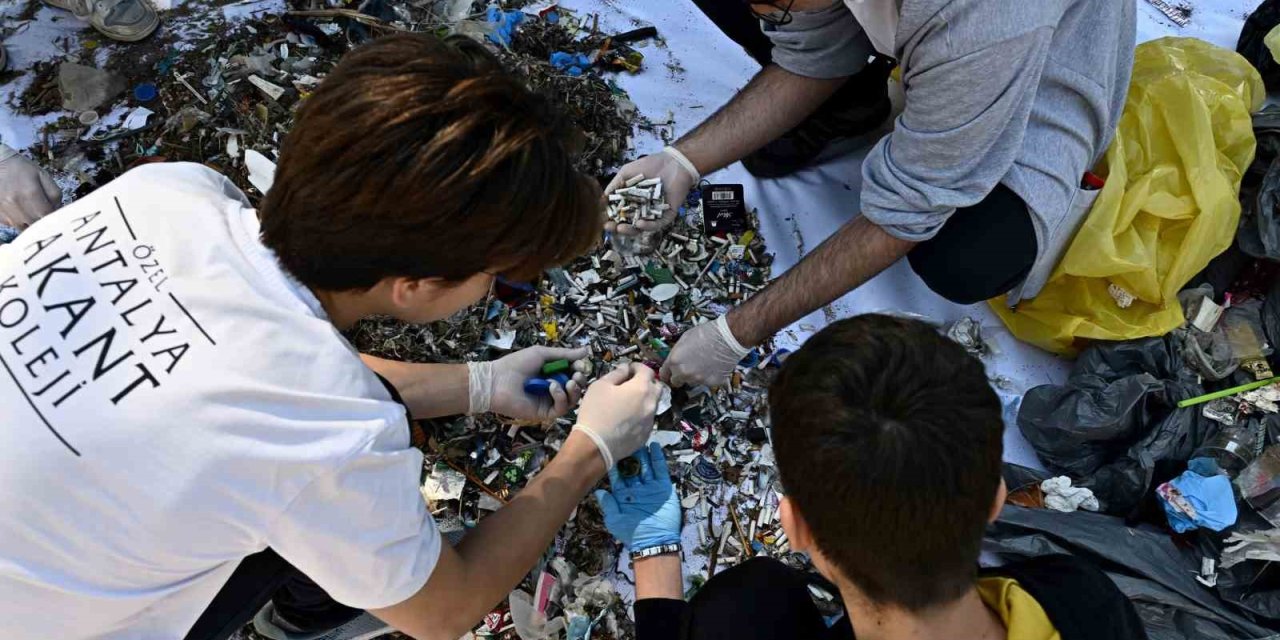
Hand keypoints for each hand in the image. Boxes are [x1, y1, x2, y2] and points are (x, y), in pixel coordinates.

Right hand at [0, 146, 59, 228]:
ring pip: (24, 227)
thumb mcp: (43, 176)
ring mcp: (4, 210)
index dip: (54, 216)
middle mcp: (16, 204)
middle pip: (37, 223)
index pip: (48, 215)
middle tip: (44, 212)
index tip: (56, 214)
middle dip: (43, 220)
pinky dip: (18, 220)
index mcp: (30, 193)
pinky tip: (19, 210)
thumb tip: (58, 211)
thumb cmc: (22, 169)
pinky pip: (12, 225)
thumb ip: (54, 195)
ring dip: (30, 222)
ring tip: (31, 210)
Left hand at [468, 346, 587, 419]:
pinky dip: (560, 396)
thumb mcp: (542, 354)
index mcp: (553, 374)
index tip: (580, 364)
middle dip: (580, 381)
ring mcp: (549, 402)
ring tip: (569, 382)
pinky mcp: (544, 413)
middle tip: (577, 374)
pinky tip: (553, 387)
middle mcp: (553, 388)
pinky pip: (560, 408)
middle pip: (575, 388)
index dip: (580, 370)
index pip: (573, 374)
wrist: (497, 380)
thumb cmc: (517, 364)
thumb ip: (565, 354)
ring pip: (571, 400)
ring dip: (573, 390)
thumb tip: (586, 350)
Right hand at [574, 363, 661, 467]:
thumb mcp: (600, 386)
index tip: (628, 369)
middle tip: (630, 384)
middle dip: (645, 382)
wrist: (595, 446)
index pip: (647, 370)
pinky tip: (626, 420)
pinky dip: (640, 415)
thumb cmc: (595, 411)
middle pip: (655, 387)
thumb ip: (617, 373)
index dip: (637, 367)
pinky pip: (647, 420)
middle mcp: (651, 403)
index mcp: (641, 388)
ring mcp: (650, 421)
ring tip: (627, 403)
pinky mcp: (646, 435)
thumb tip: (625, 368)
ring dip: (644, 399)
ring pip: (652, 404)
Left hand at [594, 442, 681, 549]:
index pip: (617, 476)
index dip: (614, 464)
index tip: (609, 450)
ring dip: (642, 454)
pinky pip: (660, 470)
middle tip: (624, 441)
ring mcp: (650, 486)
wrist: (655, 541)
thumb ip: (608, 504)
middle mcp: (636, 488)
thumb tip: (597, 490)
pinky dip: (657, 458)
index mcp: (623, 495)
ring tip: (638, 440)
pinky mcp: (663, 487)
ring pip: (645, 466)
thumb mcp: (615, 520)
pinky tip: (654, 447)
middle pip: (631, 468)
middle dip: (628, 456)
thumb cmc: (632, 533)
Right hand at [604, 147, 699, 236]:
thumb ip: (615, 185)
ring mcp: (654, 213)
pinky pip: (657, 224)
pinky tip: (640, 223)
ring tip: (621, 228)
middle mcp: (642, 209)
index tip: (603, 220)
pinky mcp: (666, 215)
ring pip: (641, 227)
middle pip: (628, 223)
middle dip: (618, 227)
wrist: (673, 162)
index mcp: (632, 201)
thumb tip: (602, 199)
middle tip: (610, 227)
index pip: (620, 213)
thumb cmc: (650, 165)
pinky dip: (648, 226)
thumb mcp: (626, 173)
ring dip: (630, 230)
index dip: (611, 218)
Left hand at [660, 315, 749, 387]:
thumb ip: (677, 353)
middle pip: (676, 381)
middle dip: (680, 376)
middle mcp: (684, 372)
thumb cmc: (707, 334)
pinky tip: (712, 366)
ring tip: (703, 364)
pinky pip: (706, 382)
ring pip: (691, 382)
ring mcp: (698, 379)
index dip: (667, 374)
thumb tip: (675, 361)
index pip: (664, 374)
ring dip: (694, 376)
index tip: (669, 375)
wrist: (727, 338)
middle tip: (688, 369)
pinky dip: (708, 377)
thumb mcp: (684, 339)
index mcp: (675, 360)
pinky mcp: (711, 383)